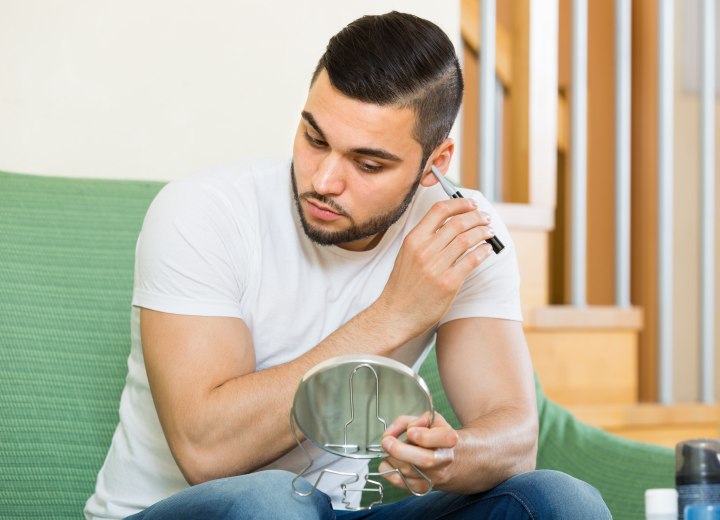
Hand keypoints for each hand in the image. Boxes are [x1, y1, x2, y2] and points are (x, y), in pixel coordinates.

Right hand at [376, 198, 494, 338]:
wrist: (395, 314)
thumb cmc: (403, 286)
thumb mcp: (406, 255)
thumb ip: (425, 239)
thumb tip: (450, 223)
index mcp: (413, 240)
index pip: (439, 210)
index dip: (459, 203)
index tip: (472, 204)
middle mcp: (424, 250)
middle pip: (457, 223)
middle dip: (477, 217)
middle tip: (486, 217)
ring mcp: (436, 267)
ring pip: (467, 240)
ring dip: (482, 232)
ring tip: (489, 232)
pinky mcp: (448, 283)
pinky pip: (471, 261)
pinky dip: (483, 252)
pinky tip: (487, 250)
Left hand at [378, 412, 458, 493]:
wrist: (450, 460)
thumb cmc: (434, 435)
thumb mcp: (427, 420)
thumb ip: (409, 421)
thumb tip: (391, 434)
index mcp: (449, 438)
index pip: (442, 438)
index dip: (423, 436)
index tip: (410, 432)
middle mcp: (445, 460)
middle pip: (425, 460)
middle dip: (400, 450)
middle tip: (386, 442)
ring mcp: (435, 476)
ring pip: (409, 471)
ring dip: (392, 458)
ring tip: (388, 449)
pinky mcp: (423, 488)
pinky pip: (402, 482)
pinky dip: (389, 471)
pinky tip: (387, 462)